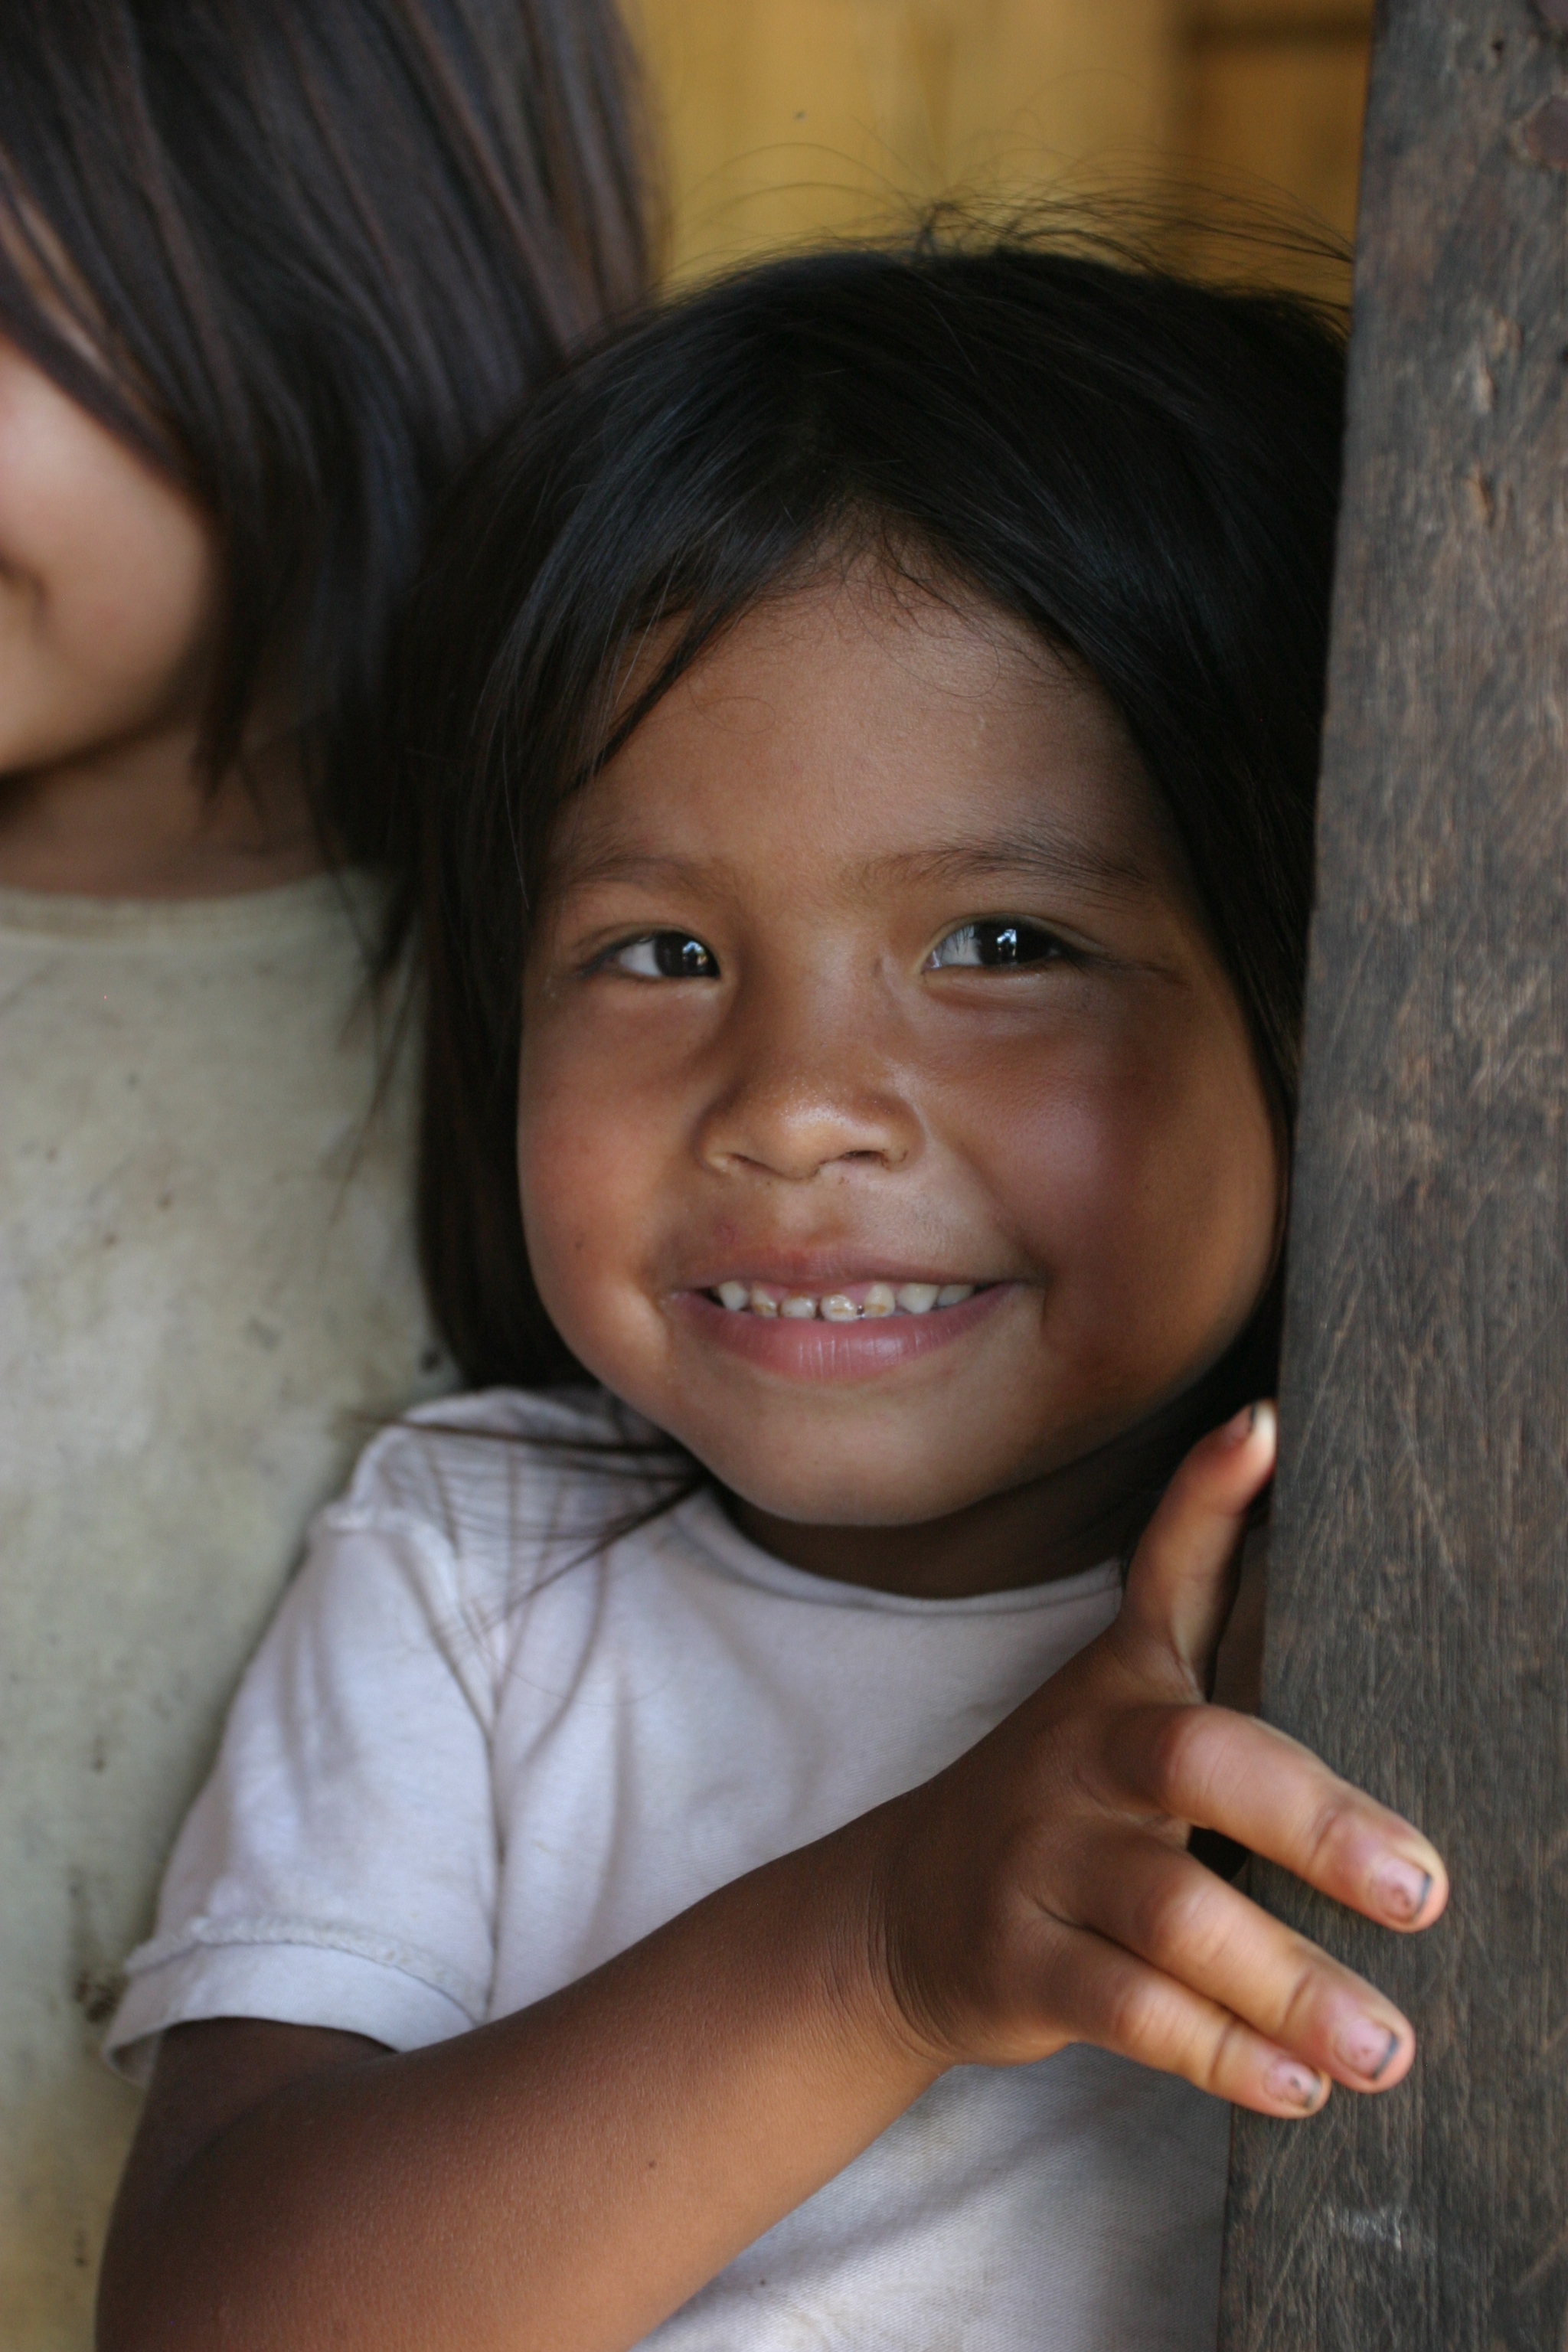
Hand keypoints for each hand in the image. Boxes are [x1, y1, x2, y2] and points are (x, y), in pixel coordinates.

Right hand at [870, 1403, 1446, 2115]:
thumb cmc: (1063, 1815)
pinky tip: (1296, 2087)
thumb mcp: (1120, 1719)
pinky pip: (1130, 2009)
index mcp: (1121, 1683)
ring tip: (1388, 2044)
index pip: (1167, 1573)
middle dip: (1313, 1819)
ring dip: (1289, 1982)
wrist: (899, 1915)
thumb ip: (1221, 1660)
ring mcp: (1041, 1858)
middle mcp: (1079, 1755)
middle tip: (1418, 1888)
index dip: (1207, 1501)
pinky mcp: (1019, 1961)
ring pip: (1172, 1908)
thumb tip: (1330, 1558)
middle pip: (1196, 1759)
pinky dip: (1221, 2053)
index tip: (1261, 1433)